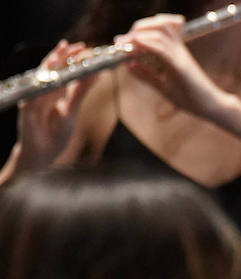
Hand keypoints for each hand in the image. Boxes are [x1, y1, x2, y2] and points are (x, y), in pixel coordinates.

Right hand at [13, 40, 95, 171]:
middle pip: (52, 68)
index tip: (84, 48)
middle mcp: (44, 91)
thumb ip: (80, 93)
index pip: (63, 70)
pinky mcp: (28, 107)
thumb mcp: (72, 111)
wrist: (43, 153)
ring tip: (61, 52)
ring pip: (42, 76)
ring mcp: (34, 97)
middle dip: (63, 55)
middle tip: (77, 46)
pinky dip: (44, 86)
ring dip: (51, 64)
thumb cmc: (56, 133)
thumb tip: (95, 75)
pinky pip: (37, 93)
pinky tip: (51, 78)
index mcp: (55, 91)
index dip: (71, 58)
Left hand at [119, 15, 233, 119]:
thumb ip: (147, 76)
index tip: (122, 41)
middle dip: (139, 27)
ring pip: (160, 32)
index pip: (159, 29)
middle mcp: (179, 50)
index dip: (139, 30)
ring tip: (128, 41)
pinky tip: (136, 44)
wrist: (212, 107)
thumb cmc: (192, 98)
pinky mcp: (181, 66)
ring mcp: (181, 56)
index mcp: (176, 52)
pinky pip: (162, 49)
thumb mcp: (164, 86)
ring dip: (140, 33)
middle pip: (160, 24)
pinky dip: (147, 44)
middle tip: (124, 40)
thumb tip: (128, 65)